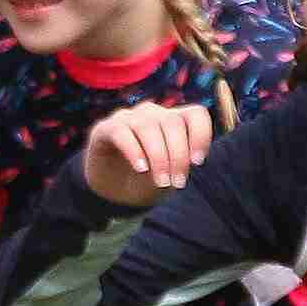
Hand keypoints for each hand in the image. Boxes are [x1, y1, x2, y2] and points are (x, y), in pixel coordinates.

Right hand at [82, 102, 216, 207]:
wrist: (113, 192)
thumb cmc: (149, 180)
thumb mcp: (172, 174)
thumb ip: (184, 164)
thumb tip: (195, 161)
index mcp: (175, 120)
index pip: (196, 114)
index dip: (201, 135)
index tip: (198, 162)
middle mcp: (153, 113)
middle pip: (172, 122)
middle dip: (178, 155)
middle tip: (178, 183)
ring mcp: (128, 118)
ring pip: (148, 126)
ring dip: (158, 156)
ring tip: (161, 181)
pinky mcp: (105, 128)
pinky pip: (121, 132)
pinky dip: (134, 151)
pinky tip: (141, 169)